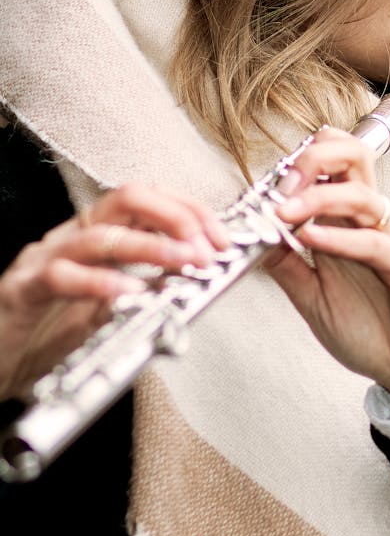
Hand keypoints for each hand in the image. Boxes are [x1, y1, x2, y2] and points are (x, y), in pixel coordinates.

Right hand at [0, 183, 229, 400]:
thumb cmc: (44, 336)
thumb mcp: (106, 311)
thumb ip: (140, 291)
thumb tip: (186, 279)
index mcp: (94, 235)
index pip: (148, 200)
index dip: (190, 211)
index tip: (222, 238)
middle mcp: (70, 238)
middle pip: (127, 198)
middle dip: (175, 216)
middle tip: (206, 247)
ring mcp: (44, 260)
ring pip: (101, 236)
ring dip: (151, 248)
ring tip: (184, 263)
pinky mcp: (22, 290)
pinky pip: (62, 277)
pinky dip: (100, 283)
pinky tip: (128, 294)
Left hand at [265, 128, 389, 410]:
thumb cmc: (371, 332)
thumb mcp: (312, 297)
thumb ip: (286, 265)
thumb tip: (253, 235)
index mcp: (351, 220)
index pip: (332, 163)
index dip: (297, 163)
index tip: (264, 186)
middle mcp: (374, 219)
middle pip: (353, 156)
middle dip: (312, 159)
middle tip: (280, 184)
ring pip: (360, 193)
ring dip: (316, 198)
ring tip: (283, 213)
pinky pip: (374, 242)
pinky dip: (339, 237)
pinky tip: (311, 239)